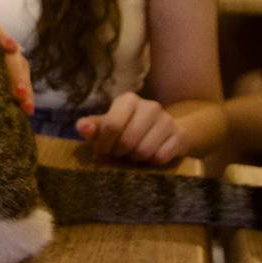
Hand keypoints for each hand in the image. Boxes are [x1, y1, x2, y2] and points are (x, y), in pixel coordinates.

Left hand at [74, 92, 189, 164]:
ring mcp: (167, 120)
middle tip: (121, 153)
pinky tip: (151, 156)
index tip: (104, 151)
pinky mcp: (179, 135)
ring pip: (144, 151)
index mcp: (128, 100)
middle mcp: (149, 106)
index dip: (104, 144)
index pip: (111, 125)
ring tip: (135, 154)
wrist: (165, 133)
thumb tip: (83, 128)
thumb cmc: (128, 130)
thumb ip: (91, 128)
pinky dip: (152, 162)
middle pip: (127, 141)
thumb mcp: (107, 127)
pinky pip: (161, 157)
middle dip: (120, 153)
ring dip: (136, 159)